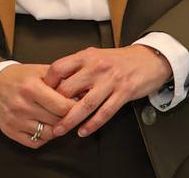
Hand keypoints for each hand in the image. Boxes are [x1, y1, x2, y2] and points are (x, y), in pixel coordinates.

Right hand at [0, 63, 75, 148]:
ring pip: (49, 134)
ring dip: (56, 128)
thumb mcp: (39, 71)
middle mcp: (21, 105)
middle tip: (67, 112)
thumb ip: (61, 80)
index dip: (75, 108)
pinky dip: (44, 137)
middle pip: (57, 121)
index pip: (62, 107)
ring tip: (55, 118)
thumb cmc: (20, 77)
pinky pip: (36, 142)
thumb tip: (84, 93)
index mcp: (30, 87)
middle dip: (66, 117)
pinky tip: (43, 125)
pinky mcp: (10, 130)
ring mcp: (15, 120)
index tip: (79, 106)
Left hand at [43, 46, 172, 137]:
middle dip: (55, 105)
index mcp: (85, 56)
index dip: (47, 82)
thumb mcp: (94, 56)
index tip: (41, 94)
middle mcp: (96, 67)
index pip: (58, 68)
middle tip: (46, 117)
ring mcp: (110, 81)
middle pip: (69, 88)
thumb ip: (77, 67)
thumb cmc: (118, 60)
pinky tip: (84, 131)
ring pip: (85, 104)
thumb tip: (57, 82)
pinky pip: (105, 112)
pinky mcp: (124, 93)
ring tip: (60, 130)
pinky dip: (93, 124)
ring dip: (70, 120)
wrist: (148, 59)